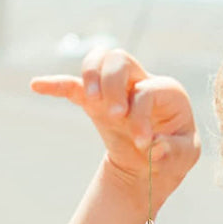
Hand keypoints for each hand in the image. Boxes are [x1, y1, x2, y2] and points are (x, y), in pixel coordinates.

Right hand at [30, 47, 200, 200]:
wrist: (151, 164)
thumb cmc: (173, 154)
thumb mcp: (185, 158)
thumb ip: (176, 152)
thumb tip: (156, 148)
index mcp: (167, 92)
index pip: (147, 92)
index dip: (142, 116)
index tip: (142, 144)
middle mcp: (141, 82)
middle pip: (120, 59)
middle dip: (114, 84)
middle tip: (116, 116)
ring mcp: (116, 89)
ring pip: (100, 59)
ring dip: (90, 75)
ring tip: (91, 99)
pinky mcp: (95, 102)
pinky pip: (73, 86)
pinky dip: (56, 84)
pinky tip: (38, 85)